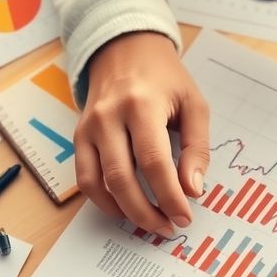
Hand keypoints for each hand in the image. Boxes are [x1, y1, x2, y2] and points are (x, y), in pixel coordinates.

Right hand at [75, 31, 209, 236]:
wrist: (125, 49)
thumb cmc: (164, 78)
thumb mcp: (193, 104)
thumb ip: (197, 148)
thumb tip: (191, 190)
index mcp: (141, 104)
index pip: (154, 162)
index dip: (170, 196)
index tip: (184, 217)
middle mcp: (108, 117)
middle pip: (122, 179)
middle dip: (146, 212)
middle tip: (168, 228)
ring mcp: (88, 128)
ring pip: (98, 184)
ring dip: (124, 212)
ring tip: (150, 222)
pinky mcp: (78, 136)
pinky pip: (85, 179)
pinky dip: (104, 201)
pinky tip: (125, 208)